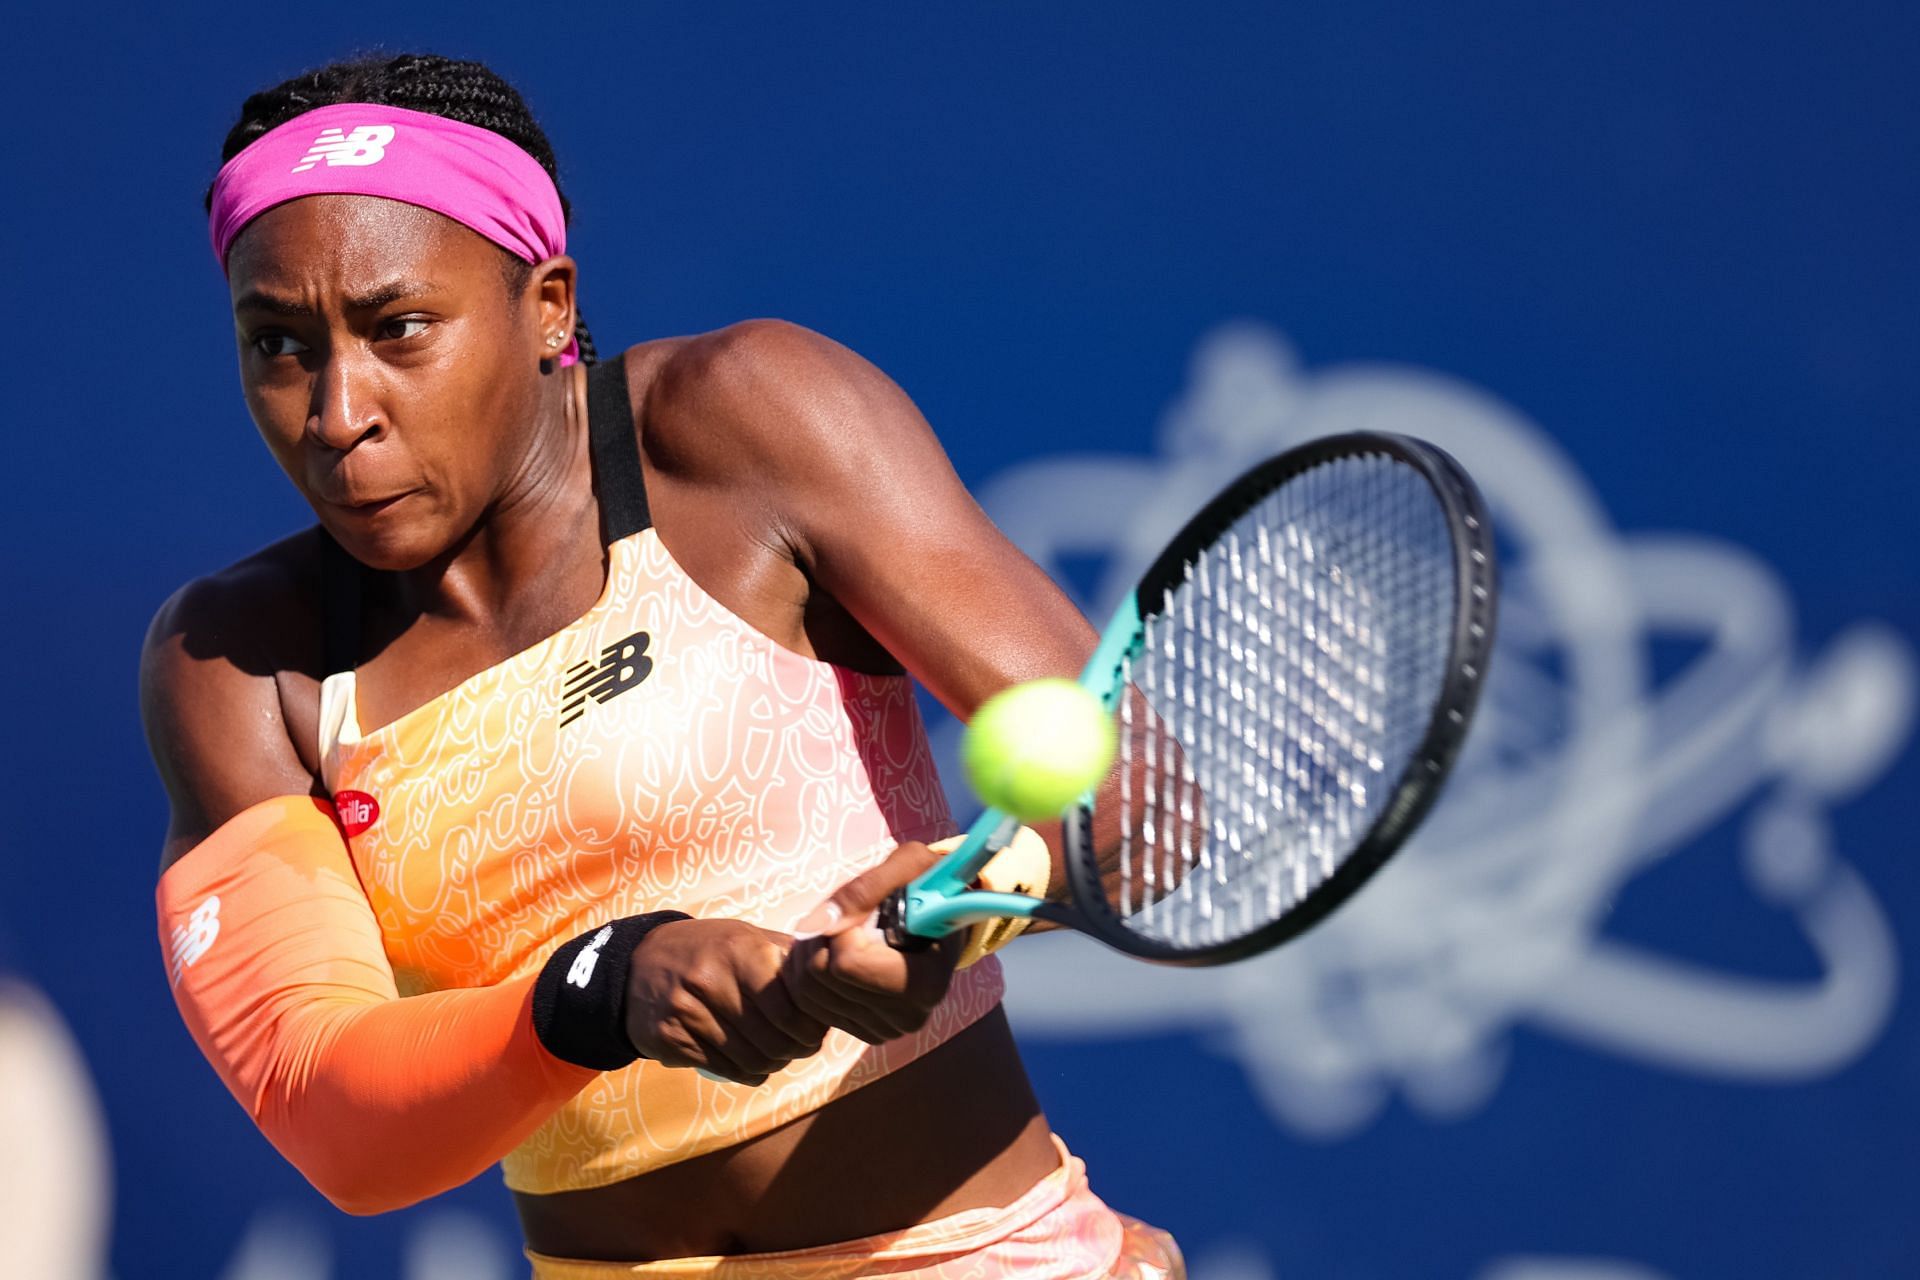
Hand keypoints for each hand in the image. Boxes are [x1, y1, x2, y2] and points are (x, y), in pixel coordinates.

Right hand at [623, 919, 830, 1085]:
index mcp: (741, 951)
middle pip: (774, 1040)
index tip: (816, 1032)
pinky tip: (750, 1062)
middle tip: (799, 1048)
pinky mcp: (670, 1038)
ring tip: (776, 1054)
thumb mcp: (747, 937)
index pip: (791, 1010)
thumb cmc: (709, 950)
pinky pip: (724, 1069)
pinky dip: (746, 1072)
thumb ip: (788, 957)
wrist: (638, 963)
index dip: (810, 1029)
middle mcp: (712, 979)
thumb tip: (833, 980)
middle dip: (795, 1050)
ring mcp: (687, 1011)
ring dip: (772, 1064)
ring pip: (751, 1060)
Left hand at [784, 841, 959, 1044]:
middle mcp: (906, 1017)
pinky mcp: (863, 1032)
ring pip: (807, 990)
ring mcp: (883, 1030)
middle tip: (848, 918)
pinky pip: (807, 1003)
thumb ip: (867, 888)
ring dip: (811, 951)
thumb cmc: (931, 888)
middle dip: (822, 937)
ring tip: (842, 932)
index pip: (847, 963)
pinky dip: (809, 972)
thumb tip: (818, 925)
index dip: (843, 928)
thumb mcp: (911, 866)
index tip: (864, 911)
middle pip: (820, 976)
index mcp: (925, 983)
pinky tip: (834, 953)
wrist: (945, 919)